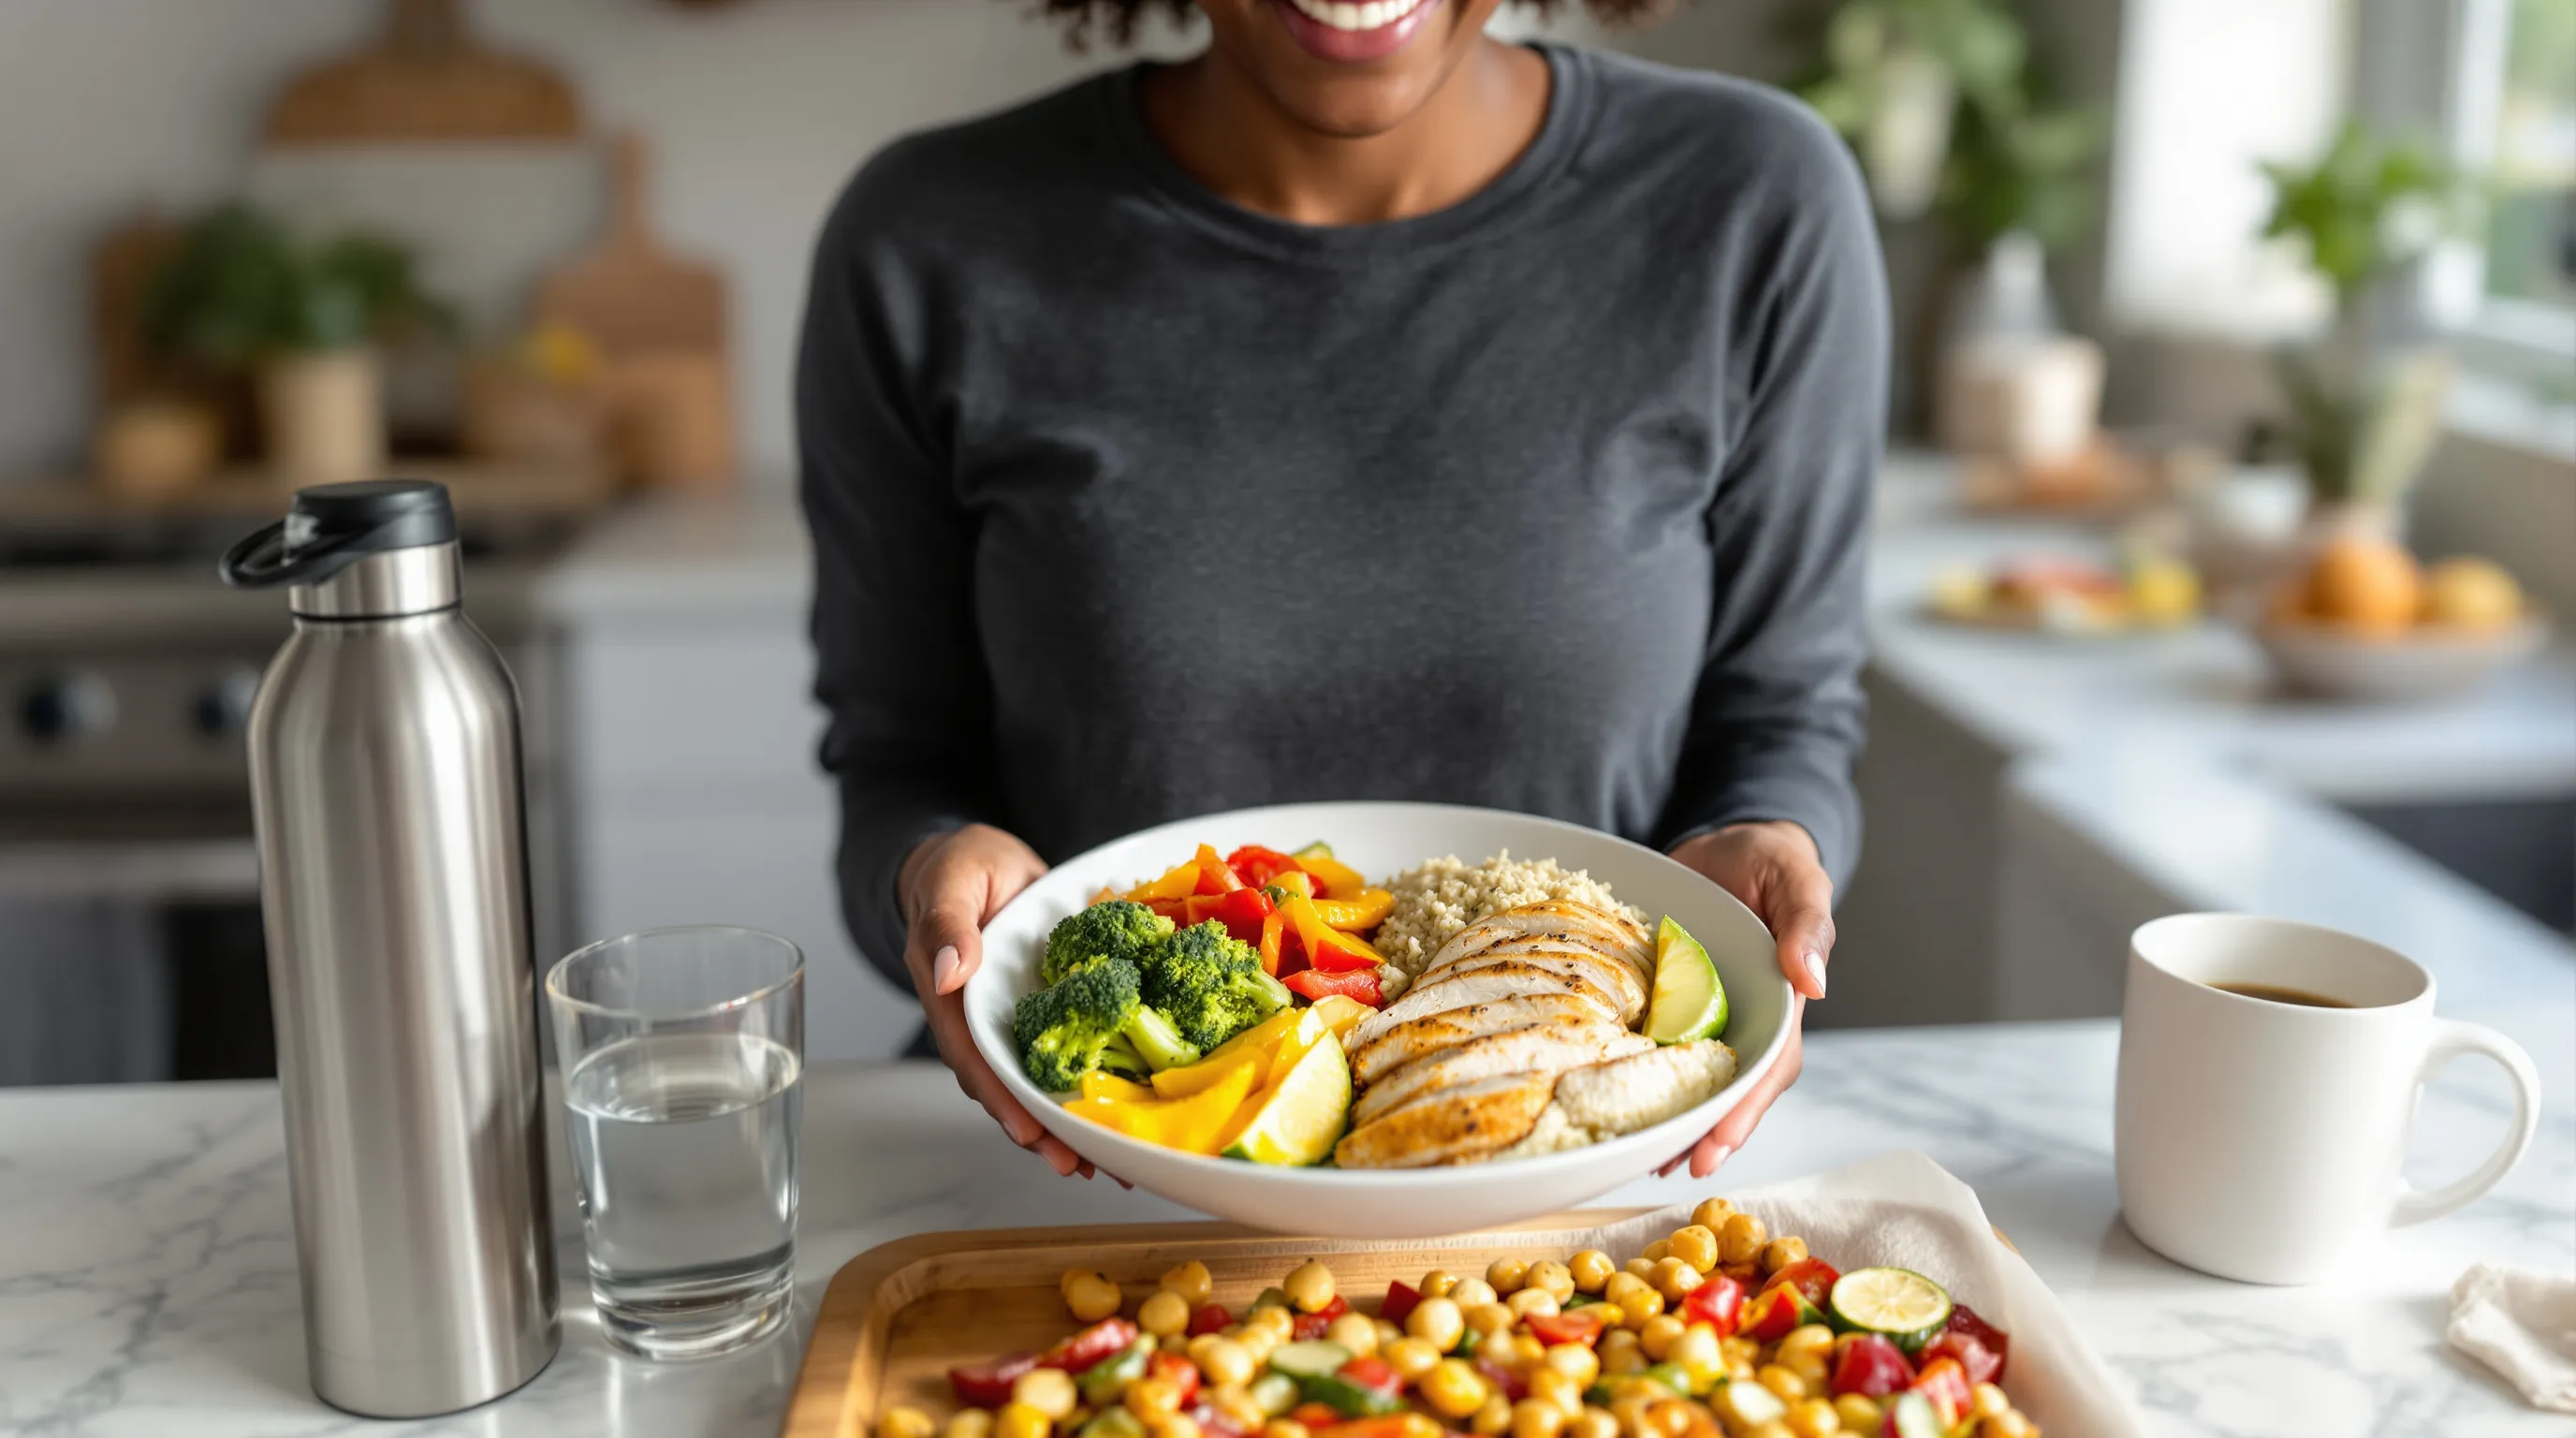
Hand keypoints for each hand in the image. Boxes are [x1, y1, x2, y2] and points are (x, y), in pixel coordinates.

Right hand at [899, 823, 1093, 1177]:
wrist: (986, 861)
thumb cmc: (959, 869)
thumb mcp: (951, 884)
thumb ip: (947, 926)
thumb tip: (949, 972)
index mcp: (953, 1001)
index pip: (975, 1060)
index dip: (1002, 1100)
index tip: (1030, 1133)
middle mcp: (985, 1023)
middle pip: (1010, 1088)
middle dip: (1042, 1132)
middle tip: (1082, 1166)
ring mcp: (1019, 1021)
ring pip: (1041, 1081)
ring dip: (1070, 1122)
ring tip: (1110, 1163)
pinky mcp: (1052, 1013)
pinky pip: (1071, 1053)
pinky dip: (1094, 1083)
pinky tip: (1124, 1114)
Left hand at [1660, 820, 1834, 1177]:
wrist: (1724, 844)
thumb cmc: (1770, 861)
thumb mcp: (1796, 879)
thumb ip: (1807, 925)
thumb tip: (1813, 985)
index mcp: (1783, 1000)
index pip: (1769, 1064)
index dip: (1745, 1105)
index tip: (1718, 1140)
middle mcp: (1747, 1017)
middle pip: (1732, 1085)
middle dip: (1707, 1130)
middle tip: (1674, 1165)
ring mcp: (1708, 1012)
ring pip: (1696, 1076)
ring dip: (1676, 1116)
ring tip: (1646, 1155)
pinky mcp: (1671, 1000)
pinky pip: (1661, 1045)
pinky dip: (1645, 1075)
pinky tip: (1620, 1104)